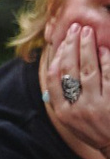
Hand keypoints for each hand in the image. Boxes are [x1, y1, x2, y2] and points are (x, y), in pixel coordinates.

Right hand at [41, 25, 109, 158]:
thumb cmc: (94, 130)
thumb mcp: (72, 120)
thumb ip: (62, 98)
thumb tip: (58, 67)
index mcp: (63, 112)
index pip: (54, 78)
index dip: (57, 56)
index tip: (62, 41)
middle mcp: (77, 109)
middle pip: (70, 70)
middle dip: (71, 46)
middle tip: (75, 28)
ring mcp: (96, 106)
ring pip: (88, 70)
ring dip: (87, 48)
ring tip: (87, 32)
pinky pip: (107, 76)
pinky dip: (105, 61)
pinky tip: (103, 49)